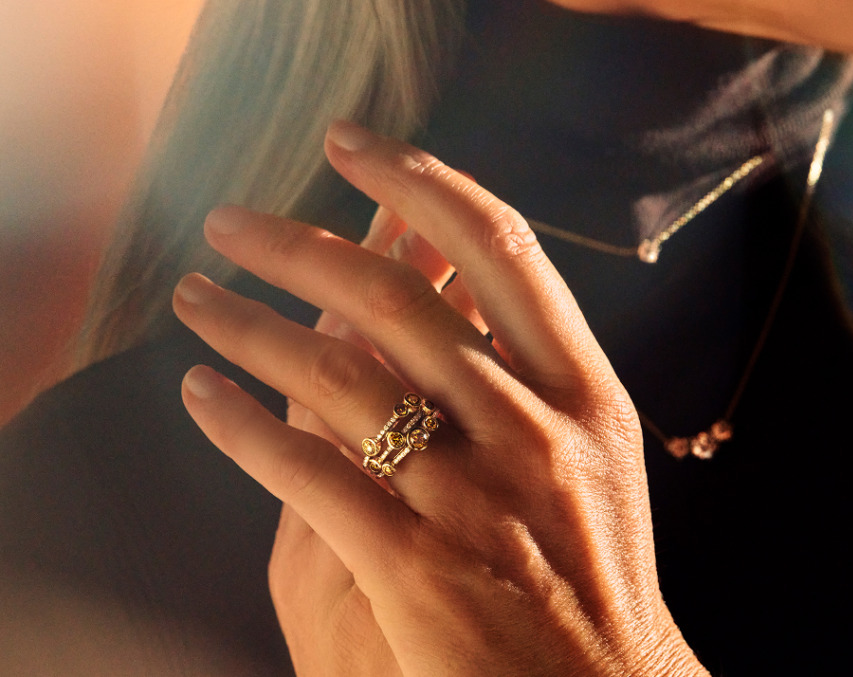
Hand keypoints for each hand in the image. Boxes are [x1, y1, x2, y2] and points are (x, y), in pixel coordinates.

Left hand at [173, 120, 706, 675]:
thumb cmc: (596, 569)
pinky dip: (244, 426)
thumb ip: (534, 369)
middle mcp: (534, 428)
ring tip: (197, 297)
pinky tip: (202, 395)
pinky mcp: (418, 568)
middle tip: (232, 222)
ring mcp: (477, 498)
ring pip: (338, 377)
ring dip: (250, 325)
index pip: (501, 248)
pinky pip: (310, 474)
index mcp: (585, 390)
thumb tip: (459, 285)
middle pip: (396, 300)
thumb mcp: (593, 453)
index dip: (420, 182)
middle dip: (297, 245)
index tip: (354, 146)